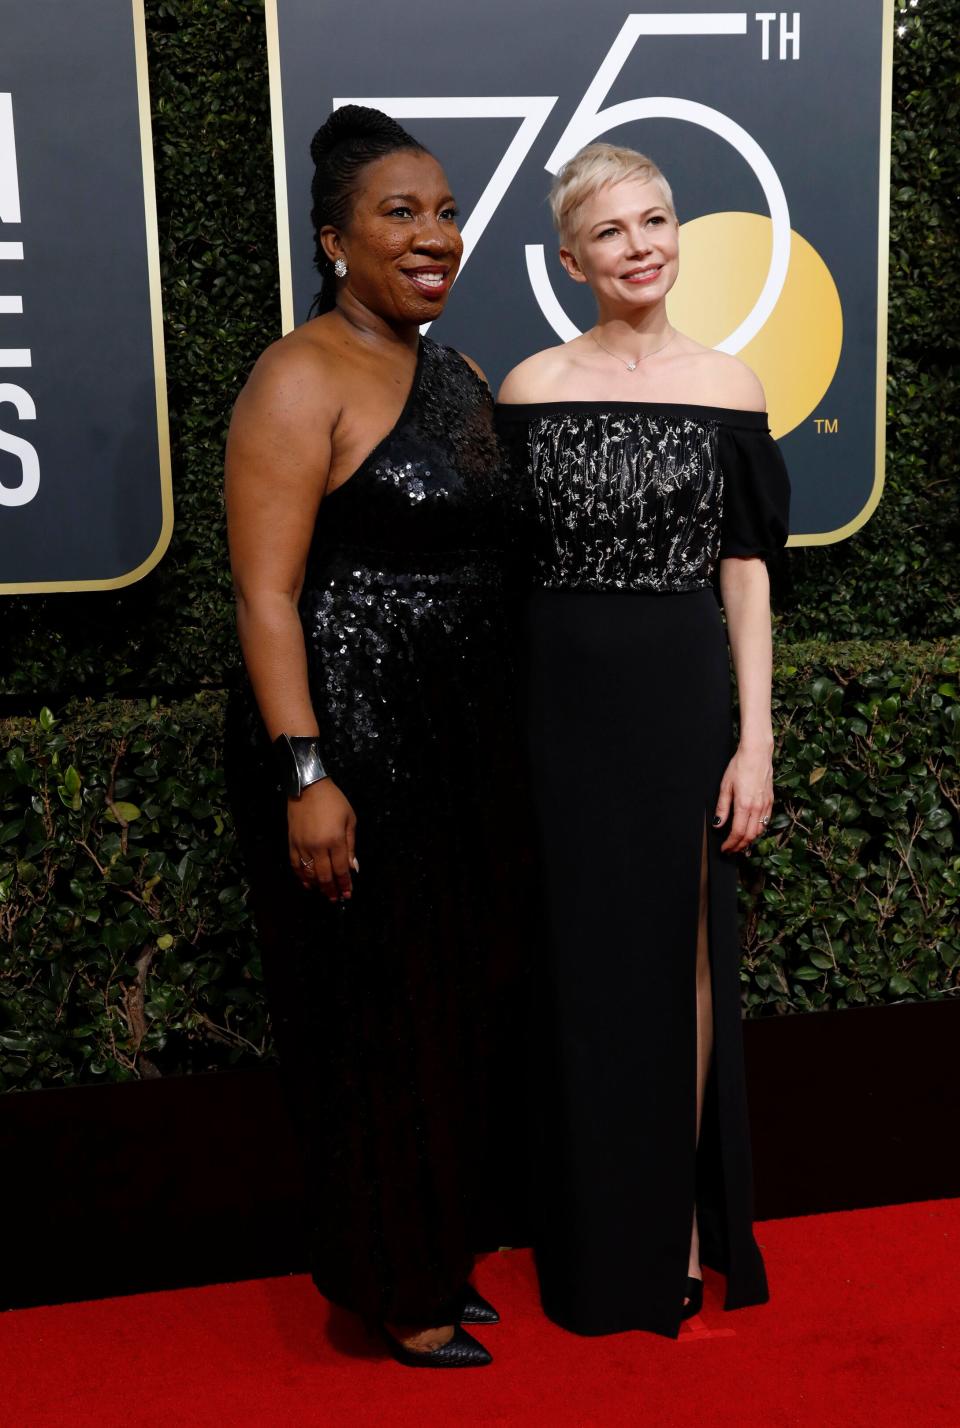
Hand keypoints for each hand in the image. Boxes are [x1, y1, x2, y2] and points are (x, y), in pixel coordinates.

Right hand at [287, 779, 356, 900]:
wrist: (308, 787)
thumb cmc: (334, 801)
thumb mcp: (350, 819)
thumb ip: (351, 845)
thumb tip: (353, 867)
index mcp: (335, 841)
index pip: (341, 870)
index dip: (344, 884)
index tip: (348, 894)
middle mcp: (318, 847)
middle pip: (325, 876)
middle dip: (332, 890)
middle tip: (336, 899)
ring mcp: (303, 846)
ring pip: (309, 874)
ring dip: (318, 886)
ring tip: (325, 893)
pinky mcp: (292, 843)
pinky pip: (296, 865)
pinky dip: (301, 877)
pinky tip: (307, 884)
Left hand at [713, 742, 773, 853]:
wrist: (757, 754)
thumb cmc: (740, 766)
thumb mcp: (725, 786)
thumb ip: (722, 808)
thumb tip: (718, 824)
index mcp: (744, 805)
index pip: (738, 833)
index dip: (730, 844)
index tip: (724, 848)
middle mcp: (757, 807)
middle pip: (750, 836)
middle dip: (739, 846)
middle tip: (731, 850)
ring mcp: (765, 805)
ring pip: (759, 831)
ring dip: (749, 841)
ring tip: (739, 843)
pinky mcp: (770, 801)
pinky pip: (765, 821)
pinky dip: (758, 830)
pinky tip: (751, 831)